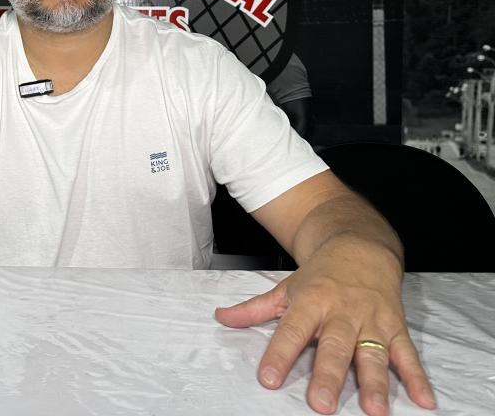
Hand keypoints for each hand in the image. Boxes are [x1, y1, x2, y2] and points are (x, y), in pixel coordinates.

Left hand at [215, 237, 435, 415]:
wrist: (361, 246)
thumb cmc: (320, 275)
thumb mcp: (286, 288)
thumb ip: (255, 308)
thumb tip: (220, 317)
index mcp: (311, 302)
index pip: (291, 330)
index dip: (279, 355)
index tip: (268, 379)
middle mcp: (342, 312)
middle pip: (335, 347)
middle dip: (329, 376)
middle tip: (322, 405)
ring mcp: (371, 320)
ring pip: (373, 353)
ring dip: (376, 383)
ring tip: (375, 410)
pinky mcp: (395, 327)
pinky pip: (408, 354)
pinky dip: (418, 378)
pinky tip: (425, 401)